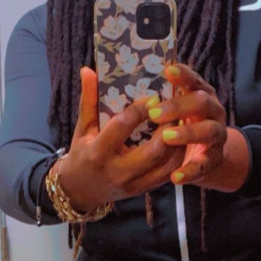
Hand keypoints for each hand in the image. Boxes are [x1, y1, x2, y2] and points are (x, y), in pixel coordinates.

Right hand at [58, 67, 184, 210]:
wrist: (80, 189)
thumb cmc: (82, 151)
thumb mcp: (83, 127)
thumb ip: (88, 99)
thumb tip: (88, 70)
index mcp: (98, 151)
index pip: (123, 126)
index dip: (140, 110)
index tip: (154, 96)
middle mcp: (117, 171)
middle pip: (152, 150)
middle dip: (166, 128)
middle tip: (175, 109)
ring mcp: (133, 184)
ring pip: (165, 164)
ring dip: (177, 142)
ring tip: (181, 122)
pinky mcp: (143, 190)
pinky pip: (167, 174)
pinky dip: (177, 156)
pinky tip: (179, 139)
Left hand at [148, 64, 248, 190]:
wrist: (204, 153)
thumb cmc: (178, 123)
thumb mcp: (172, 107)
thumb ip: (156, 97)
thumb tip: (117, 84)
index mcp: (200, 92)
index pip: (193, 79)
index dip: (183, 75)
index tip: (167, 70)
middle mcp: (212, 110)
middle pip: (202, 102)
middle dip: (179, 106)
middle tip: (155, 113)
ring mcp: (217, 134)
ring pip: (209, 131)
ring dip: (188, 133)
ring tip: (167, 138)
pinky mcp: (215, 159)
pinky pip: (205, 165)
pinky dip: (190, 170)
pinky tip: (175, 176)